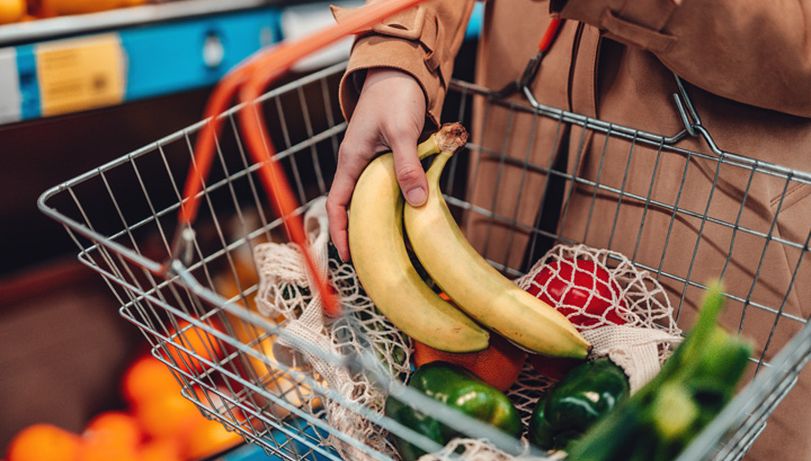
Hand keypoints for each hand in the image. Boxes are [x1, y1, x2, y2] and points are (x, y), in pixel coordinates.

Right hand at [327, 68, 427, 260]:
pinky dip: (395, 202)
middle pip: (352, 206)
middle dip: (359, 233)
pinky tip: (409, 214)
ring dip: (379, 219)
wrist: (401, 71)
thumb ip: (408, 167)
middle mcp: (357, 165)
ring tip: (393, 244)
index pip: (336, 204)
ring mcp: (371, 162)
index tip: (348, 256)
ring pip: (370, 198)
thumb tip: (417, 202)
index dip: (340, 231)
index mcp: (351, 161)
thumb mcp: (403, 132)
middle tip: (375, 259)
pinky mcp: (386, 158)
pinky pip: (386, 186)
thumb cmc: (396, 96)